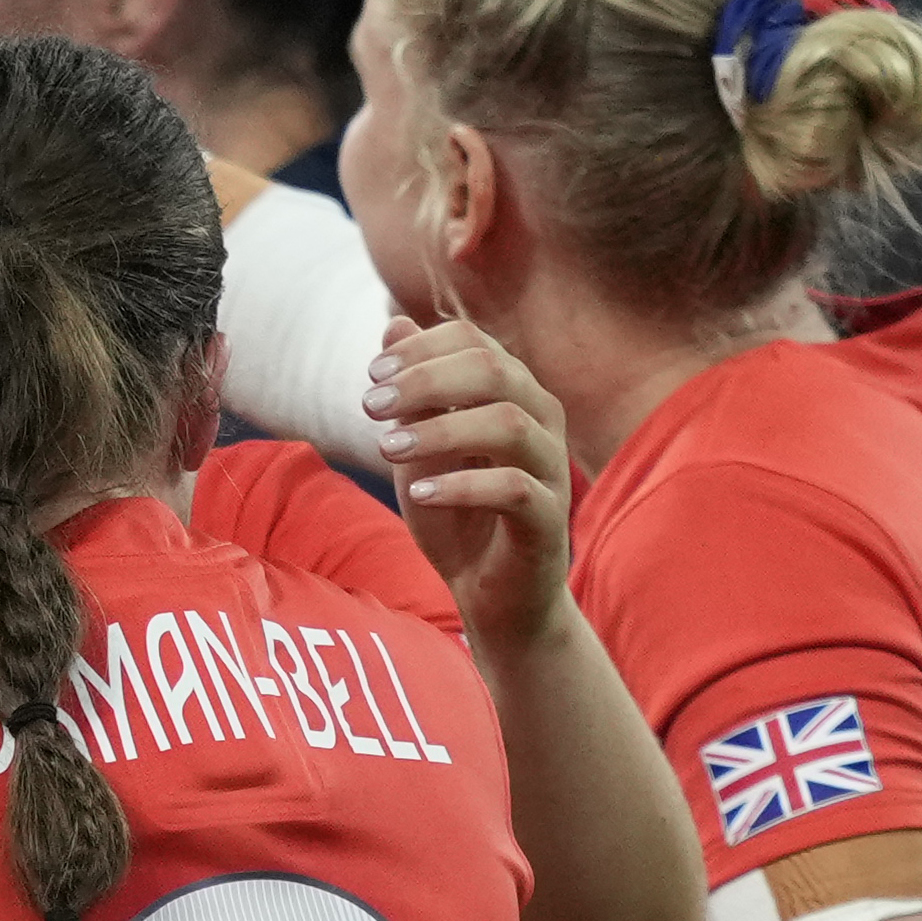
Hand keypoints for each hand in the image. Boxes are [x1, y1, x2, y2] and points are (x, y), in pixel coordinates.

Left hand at [362, 315, 573, 650]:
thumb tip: (393, 325)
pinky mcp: (549, 518)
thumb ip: (413, 394)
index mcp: (512, 392)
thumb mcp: (420, 449)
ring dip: (439, 430)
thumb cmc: (457, 515)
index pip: (474, 341)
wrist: (491, 595)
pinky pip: (515, 487)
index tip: (373, 374)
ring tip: (385, 448)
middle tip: (370, 405)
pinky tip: (419, 494)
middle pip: (494, 370)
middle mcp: (541, 419)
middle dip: (425, 380)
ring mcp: (551, 467)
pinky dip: (463, 485)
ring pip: (508, 423)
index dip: (421, 349)